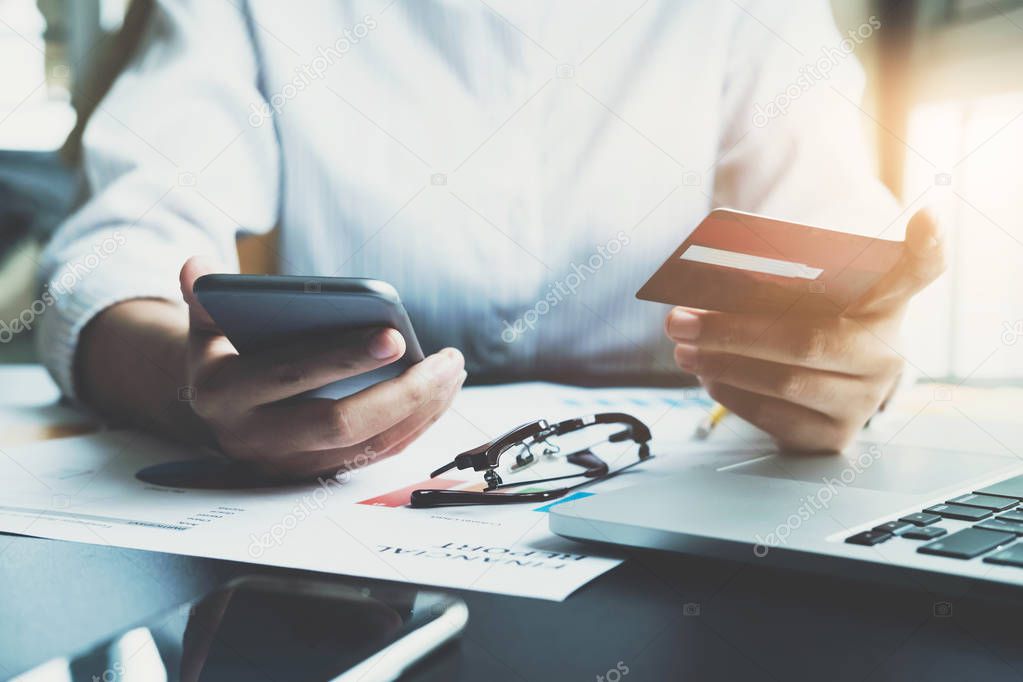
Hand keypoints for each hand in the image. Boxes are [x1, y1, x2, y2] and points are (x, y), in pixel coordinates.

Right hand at [179, 257, 465, 477]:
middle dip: (401, 393)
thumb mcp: (206, 323)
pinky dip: (415, 426)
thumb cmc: (224, 352)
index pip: (291, 376)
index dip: (343, 358)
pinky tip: (440, 395)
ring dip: (420, 409)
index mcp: (224, 393)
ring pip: (366, 445)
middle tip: (445, 361)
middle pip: (339, 423)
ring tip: (452, 370)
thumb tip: (198, 266)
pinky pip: (376, 455)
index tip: (394, 335)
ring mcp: (288, 463)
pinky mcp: (317, 474)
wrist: (214, 408)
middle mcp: (254, 437)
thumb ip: (207, 296)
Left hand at [665, 210, 944, 450]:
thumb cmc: (799, 322)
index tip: (925, 216)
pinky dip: (733, 395)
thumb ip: (773, 277)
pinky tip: (708, 376)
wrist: (816, 382)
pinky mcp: (835, 436)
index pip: (921, 267)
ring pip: (787, 382)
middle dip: (732, 330)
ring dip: (722, 363)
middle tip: (679, 320)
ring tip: (682, 348)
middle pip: (809, 339)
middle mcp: (886, 352)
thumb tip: (709, 282)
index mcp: (885, 301)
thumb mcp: (795, 294)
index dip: (925, 245)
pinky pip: (777, 419)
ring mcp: (865, 399)